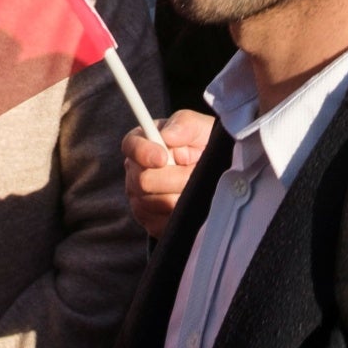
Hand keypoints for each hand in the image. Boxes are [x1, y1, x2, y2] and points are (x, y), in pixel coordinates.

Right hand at [123, 110, 212, 237]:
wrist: (216, 175)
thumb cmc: (204, 145)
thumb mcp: (200, 128)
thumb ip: (185, 124)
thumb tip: (168, 135)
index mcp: (144, 142)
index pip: (131, 146)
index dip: (144, 153)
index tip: (163, 157)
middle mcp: (135, 171)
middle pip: (143, 180)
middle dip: (175, 178)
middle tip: (194, 172)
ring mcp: (139, 198)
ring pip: (155, 203)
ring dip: (182, 195)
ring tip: (196, 185)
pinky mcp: (149, 221)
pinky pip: (160, 223)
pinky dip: (180, 214)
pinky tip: (191, 202)